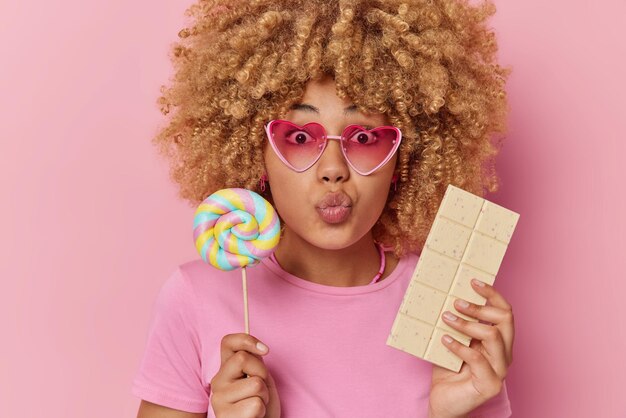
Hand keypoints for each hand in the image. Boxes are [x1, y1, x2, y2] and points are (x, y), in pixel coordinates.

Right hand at [210, 333, 280, 417]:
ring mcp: (218, 399)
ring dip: (264, 396)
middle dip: (261, 373)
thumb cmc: (262, 404)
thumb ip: (254, 362)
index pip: (227, 342)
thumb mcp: (261, 378)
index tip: (265, 350)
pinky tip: (254, 416)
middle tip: (261, 389)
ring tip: (258, 405)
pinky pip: (256, 404)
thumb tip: (260, 348)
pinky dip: (262, 411)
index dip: (247, 340)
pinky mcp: (224, 416)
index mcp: (226, 369)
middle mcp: (217, 381)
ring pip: (255, 384)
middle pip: (242, 358)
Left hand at [428, 279, 513, 417]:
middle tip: (456, 302)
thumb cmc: (448, 369)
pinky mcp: (490, 385)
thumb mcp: (453, 339)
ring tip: (446, 318)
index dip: (492, 294)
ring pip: (492, 335)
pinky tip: (444, 340)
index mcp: (499, 341)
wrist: (442, 401)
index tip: (473, 281)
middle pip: (505, 319)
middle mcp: (504, 354)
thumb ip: (456, 323)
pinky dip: (458, 345)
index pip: (505, 311)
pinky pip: (477, 357)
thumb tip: (446, 295)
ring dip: (467, 323)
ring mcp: (500, 370)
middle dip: (480, 307)